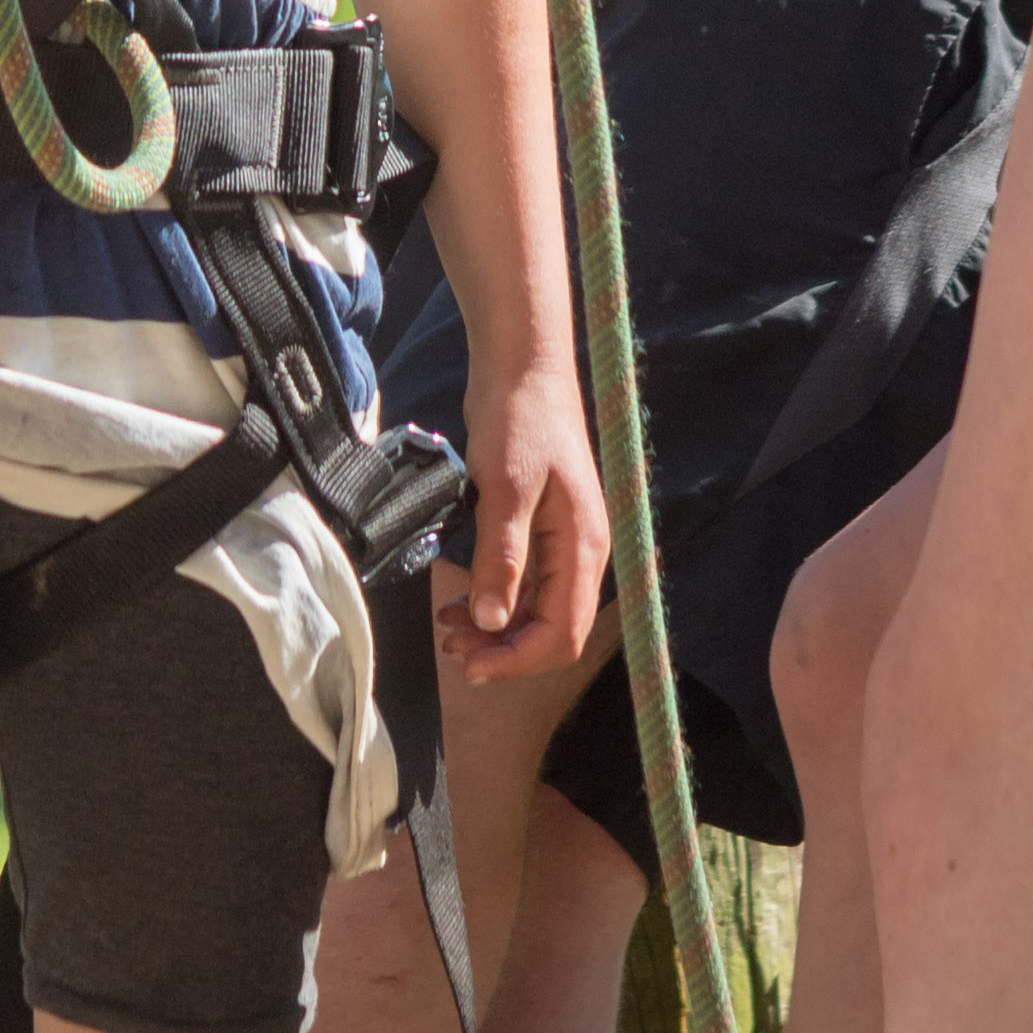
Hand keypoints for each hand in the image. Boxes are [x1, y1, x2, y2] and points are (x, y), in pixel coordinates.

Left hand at [438, 364, 611, 686]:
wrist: (523, 366)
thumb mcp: (504, 488)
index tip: (470, 665)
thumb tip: (492, 622)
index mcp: (583, 546)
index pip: (562, 632)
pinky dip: (497, 599)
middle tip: (452, 649)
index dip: (518, 660)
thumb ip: (500, 558)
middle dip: (505, 650)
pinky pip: (528, 584)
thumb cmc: (519, 418)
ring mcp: (566, 541)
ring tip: (449, 628)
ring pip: (539, 609)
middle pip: (554, 629)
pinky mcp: (544, 528)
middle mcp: (582, 551)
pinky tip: (462, 599)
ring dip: (498, 629)